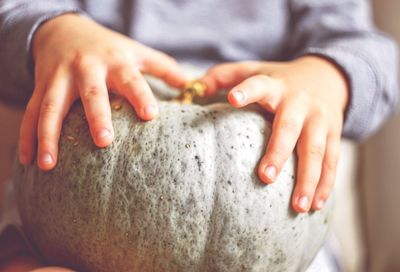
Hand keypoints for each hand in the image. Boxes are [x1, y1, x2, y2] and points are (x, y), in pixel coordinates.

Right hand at [19, 14, 185, 170]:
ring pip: (52, 108)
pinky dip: (27, 137)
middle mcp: (87, 70)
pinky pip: (32, 113)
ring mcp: (61, 78)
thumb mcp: (135, 51)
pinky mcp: (42, 86)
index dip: (141, 96)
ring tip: (48, 165)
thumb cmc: (107, 47)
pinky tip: (27, 161)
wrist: (64, 29)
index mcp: (116, 63)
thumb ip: (163, 67)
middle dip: (96, 117)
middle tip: (104, 142)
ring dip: (49, 136)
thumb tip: (191, 85)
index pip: (132, 80)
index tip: (150, 116)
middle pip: (92, 94)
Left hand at [201, 56, 347, 212]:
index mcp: (275, 86)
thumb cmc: (280, 79)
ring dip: (309, 179)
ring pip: (316, 150)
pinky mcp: (334, 134)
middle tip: (264, 178)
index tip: (232, 99)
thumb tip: (192, 87)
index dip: (246, 91)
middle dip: (278, 152)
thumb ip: (225, 76)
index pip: (258, 85)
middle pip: (289, 127)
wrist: (327, 77)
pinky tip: (317, 206)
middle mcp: (299, 102)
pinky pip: (332, 161)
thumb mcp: (255, 70)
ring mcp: (320, 119)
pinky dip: (326, 184)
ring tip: (299, 207)